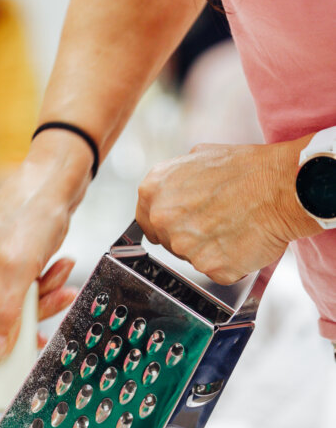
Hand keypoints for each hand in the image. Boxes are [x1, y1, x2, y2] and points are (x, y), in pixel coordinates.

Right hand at [0, 131, 93, 400]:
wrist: (58, 180)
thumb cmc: (31, 210)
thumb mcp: (18, 264)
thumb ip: (3, 310)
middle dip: (9, 331)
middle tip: (29, 350)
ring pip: (5, 314)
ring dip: (36, 308)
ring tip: (60, 288)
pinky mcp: (7, 271)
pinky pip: (22, 299)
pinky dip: (43, 295)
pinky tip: (63, 277)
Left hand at [135, 139, 319, 284]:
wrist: (281, 187)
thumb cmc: (246, 169)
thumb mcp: (198, 156)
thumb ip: (175, 179)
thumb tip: (173, 191)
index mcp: (153, 190)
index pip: (145, 220)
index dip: (164, 223)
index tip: (179, 224)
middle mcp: (162, 219)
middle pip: (167, 241)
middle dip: (187, 235)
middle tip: (214, 222)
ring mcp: (184, 246)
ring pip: (191, 257)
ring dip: (208, 249)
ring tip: (232, 227)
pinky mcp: (210, 268)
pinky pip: (215, 271)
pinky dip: (228, 262)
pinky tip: (241, 241)